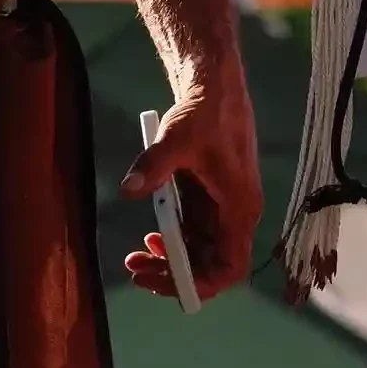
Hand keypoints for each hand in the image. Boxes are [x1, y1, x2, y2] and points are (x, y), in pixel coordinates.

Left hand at [120, 65, 261, 299]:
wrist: (214, 83)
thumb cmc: (205, 111)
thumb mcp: (178, 137)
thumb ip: (154, 165)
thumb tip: (128, 189)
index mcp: (238, 207)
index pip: (229, 267)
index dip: (200, 283)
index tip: (165, 281)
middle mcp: (235, 213)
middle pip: (211, 265)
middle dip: (175, 274)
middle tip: (137, 272)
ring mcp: (223, 206)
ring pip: (201, 251)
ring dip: (171, 259)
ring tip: (137, 257)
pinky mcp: (211, 196)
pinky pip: (194, 232)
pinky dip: (174, 239)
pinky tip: (151, 235)